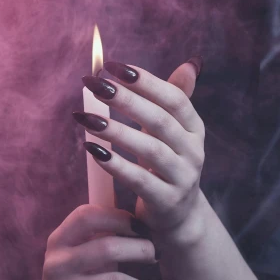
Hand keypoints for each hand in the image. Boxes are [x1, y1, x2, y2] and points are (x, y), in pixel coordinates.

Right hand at [37, 204, 156, 279]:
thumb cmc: (72, 279)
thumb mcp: (74, 252)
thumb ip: (98, 235)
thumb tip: (140, 218)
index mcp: (58, 241)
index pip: (87, 216)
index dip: (119, 217)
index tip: (139, 226)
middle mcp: (57, 265)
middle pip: (109, 248)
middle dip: (140, 249)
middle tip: (151, 254)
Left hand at [74, 60, 204, 240]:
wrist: (179, 216)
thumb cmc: (168, 162)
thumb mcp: (175, 130)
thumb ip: (176, 97)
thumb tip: (190, 63)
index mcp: (194, 127)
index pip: (174, 98)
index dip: (146, 81)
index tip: (113, 66)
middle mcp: (193, 150)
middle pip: (160, 120)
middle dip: (126, 99)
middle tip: (94, 84)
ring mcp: (182, 177)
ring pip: (150, 149)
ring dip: (116, 130)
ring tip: (86, 117)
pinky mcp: (167, 201)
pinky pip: (140, 181)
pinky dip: (116, 164)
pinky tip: (93, 150)